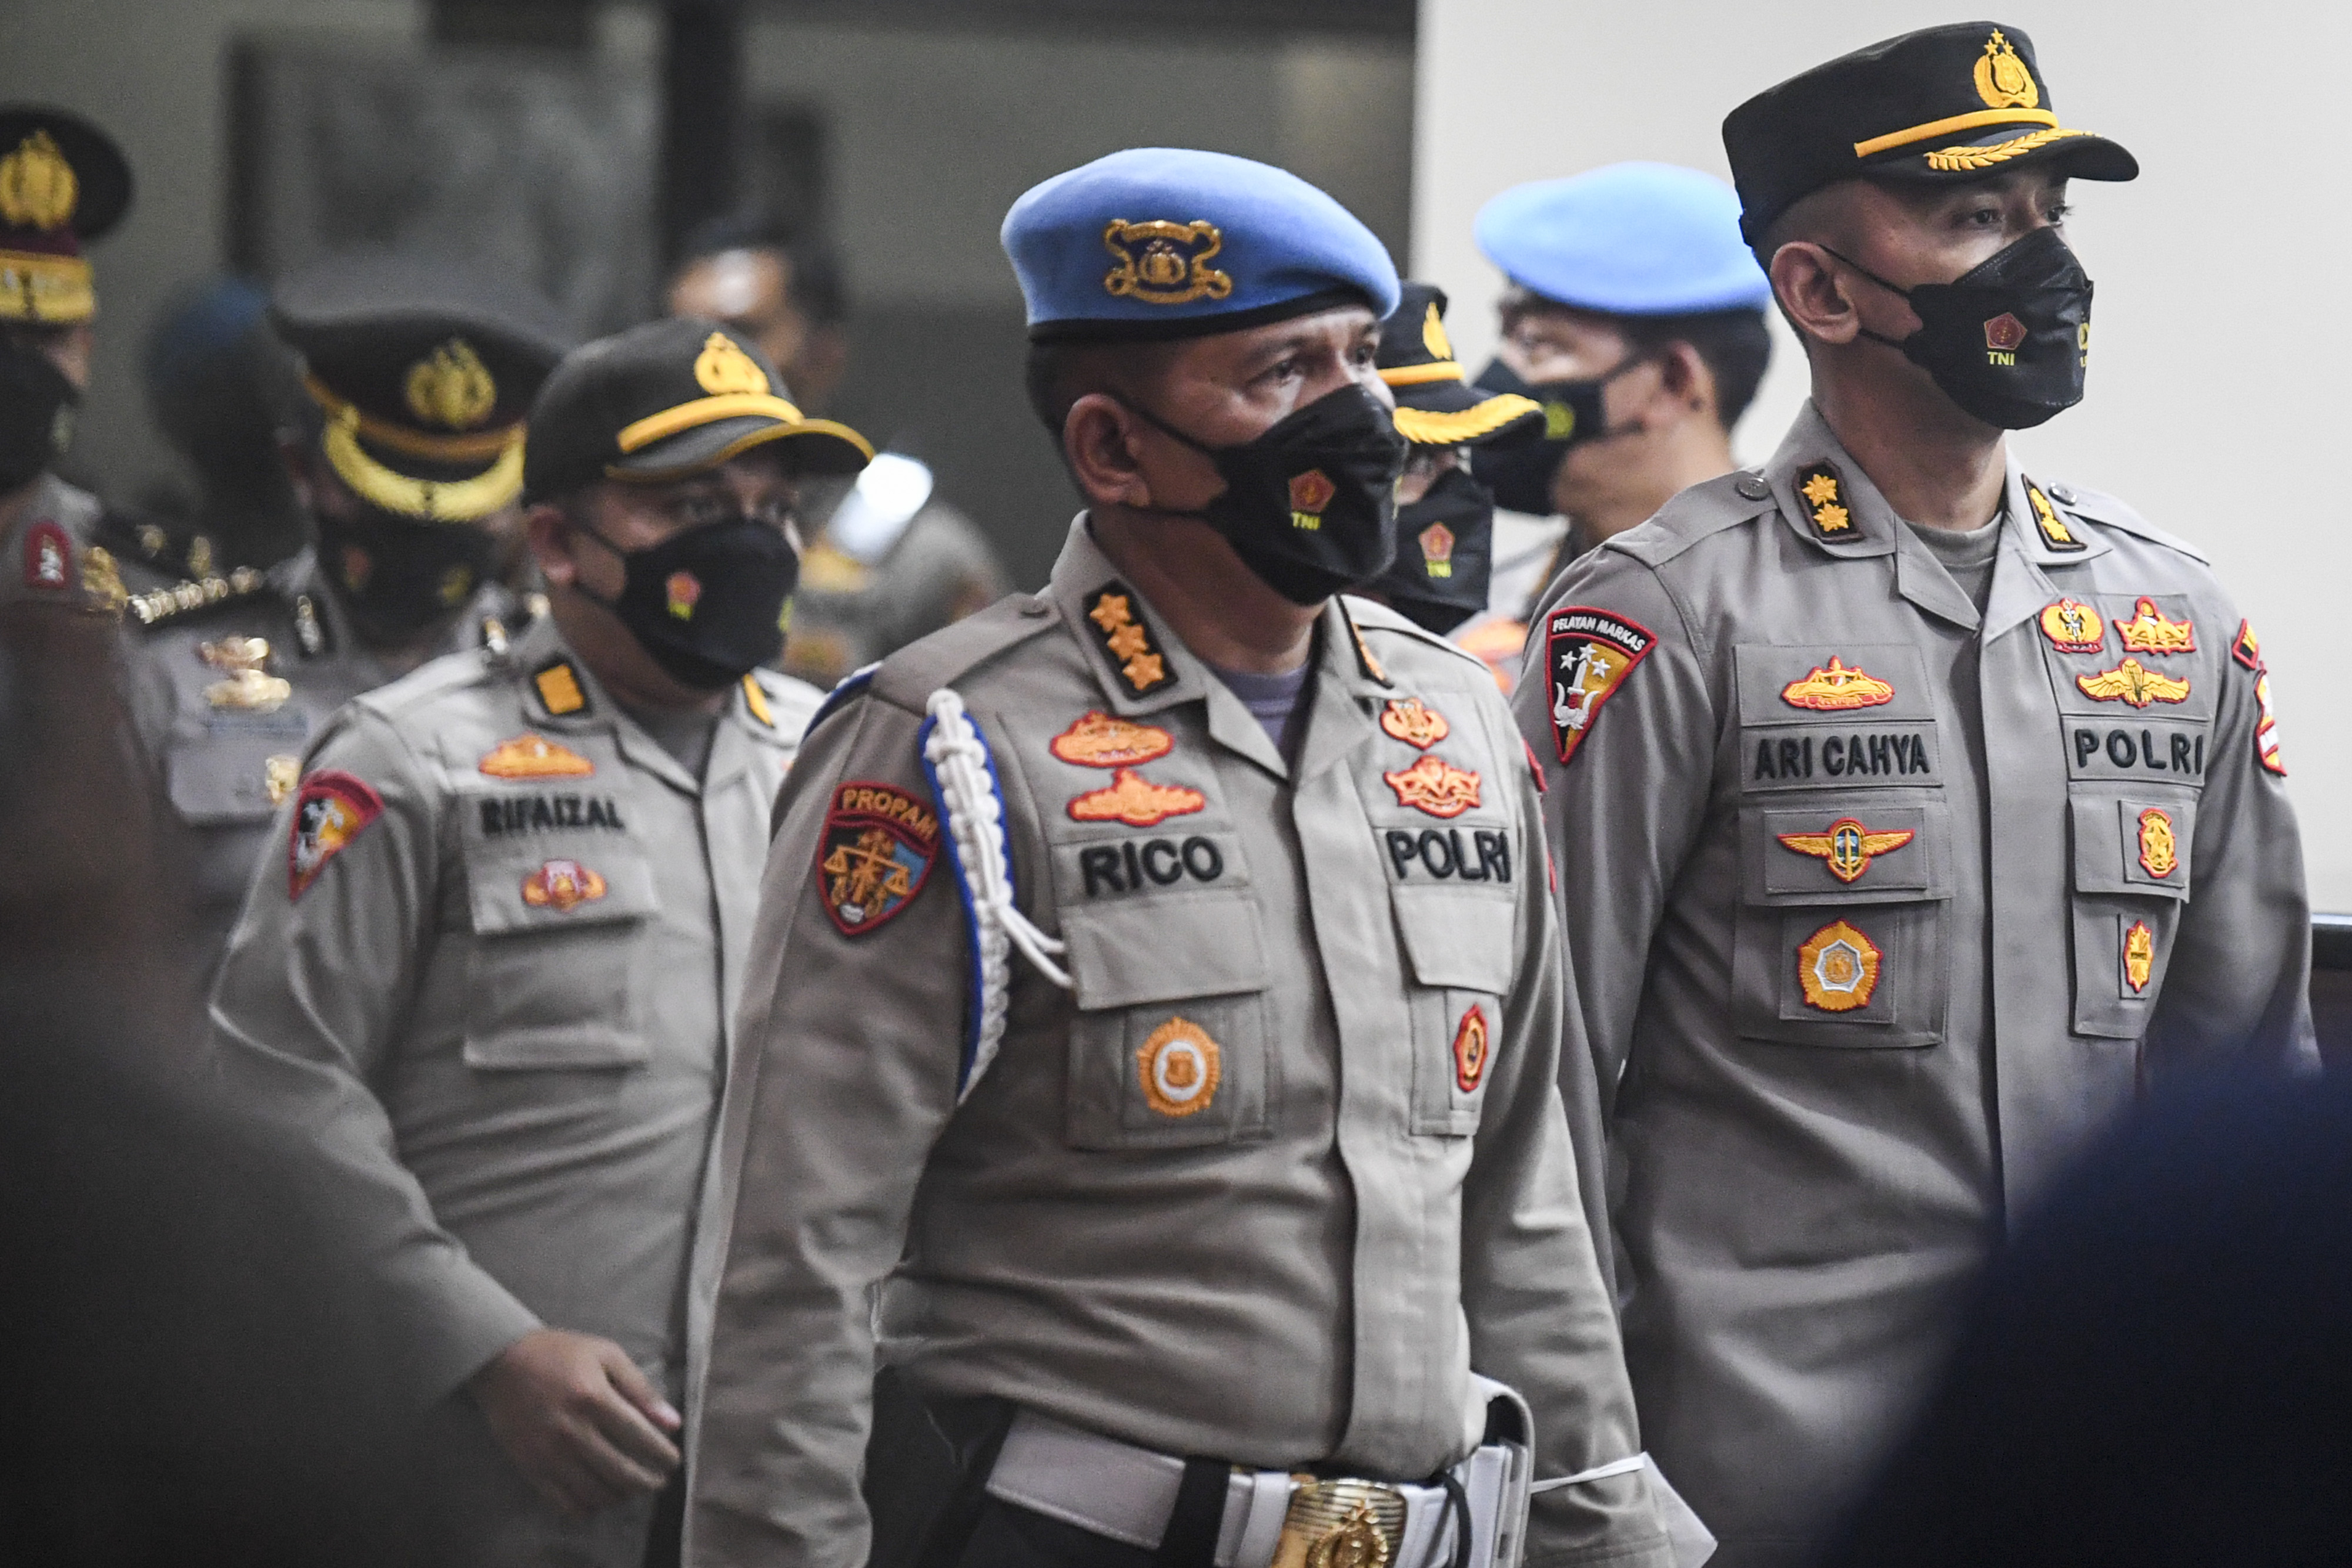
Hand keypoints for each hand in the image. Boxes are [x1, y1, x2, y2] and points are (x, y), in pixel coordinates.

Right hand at [467, 1328, 682, 1516]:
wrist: (500, 1361)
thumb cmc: (560, 1353)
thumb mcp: (606, 1355)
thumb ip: (641, 1389)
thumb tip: (673, 1423)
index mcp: (594, 1398)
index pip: (640, 1438)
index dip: (663, 1455)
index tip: (673, 1460)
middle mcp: (572, 1431)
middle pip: (621, 1473)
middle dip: (648, 1483)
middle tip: (659, 1481)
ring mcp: (548, 1453)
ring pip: (595, 1493)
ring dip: (621, 1497)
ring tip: (632, 1489)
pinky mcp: (529, 1467)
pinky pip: (563, 1502)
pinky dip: (587, 1508)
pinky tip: (599, 1499)